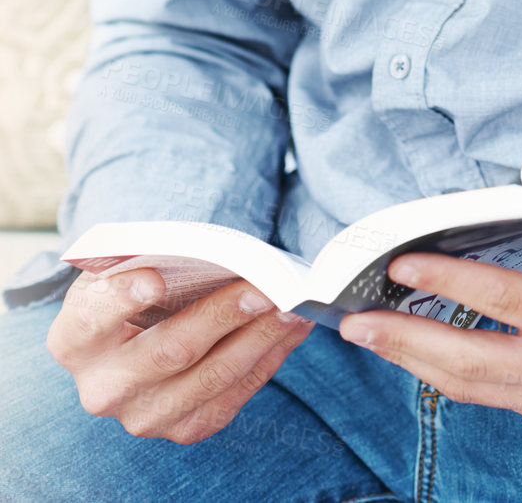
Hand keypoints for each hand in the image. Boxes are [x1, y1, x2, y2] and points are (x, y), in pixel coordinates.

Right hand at [46, 266, 313, 443]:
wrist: (138, 340)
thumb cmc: (136, 288)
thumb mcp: (125, 267)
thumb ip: (148, 257)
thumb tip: (203, 248)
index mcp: (75, 339)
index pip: (93, 317)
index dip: (122, 297)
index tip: (155, 277)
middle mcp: (102, 387)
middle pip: (169, 350)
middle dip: (223, 315)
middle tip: (264, 287)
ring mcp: (142, 415)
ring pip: (210, 379)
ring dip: (259, 339)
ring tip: (291, 306)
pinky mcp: (183, 428)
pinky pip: (233, 397)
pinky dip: (268, 360)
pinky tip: (291, 330)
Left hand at [339, 159, 521, 426]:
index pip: (507, 303)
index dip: (451, 279)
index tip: (403, 261)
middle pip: (472, 363)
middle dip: (406, 341)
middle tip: (351, 319)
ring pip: (473, 388)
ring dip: (414, 361)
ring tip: (365, 333)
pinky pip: (490, 392)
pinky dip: (446, 371)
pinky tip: (412, 346)